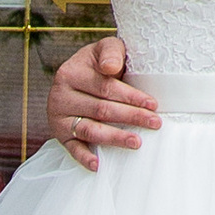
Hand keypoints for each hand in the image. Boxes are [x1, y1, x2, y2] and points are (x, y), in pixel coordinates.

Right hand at [46, 35, 158, 170]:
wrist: (75, 76)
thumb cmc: (98, 63)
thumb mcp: (104, 49)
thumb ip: (111, 52)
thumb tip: (110, 67)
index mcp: (71, 72)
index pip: (105, 87)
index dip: (130, 96)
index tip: (153, 104)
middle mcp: (60, 95)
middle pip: (101, 109)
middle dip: (131, 117)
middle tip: (155, 123)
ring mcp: (58, 117)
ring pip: (89, 130)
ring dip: (114, 138)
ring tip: (137, 142)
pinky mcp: (59, 134)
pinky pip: (72, 148)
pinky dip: (84, 158)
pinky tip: (98, 166)